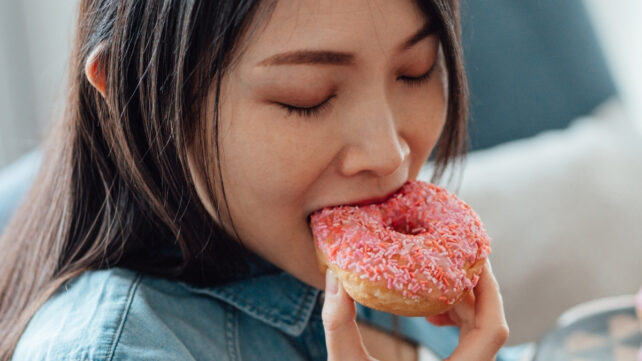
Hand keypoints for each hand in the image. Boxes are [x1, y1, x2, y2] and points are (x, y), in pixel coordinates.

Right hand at [321, 260, 508, 360]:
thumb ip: (338, 323)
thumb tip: (333, 276)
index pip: (492, 331)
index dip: (488, 292)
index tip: (474, 260)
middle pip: (488, 328)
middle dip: (472, 291)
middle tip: (450, 259)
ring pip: (480, 337)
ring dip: (463, 306)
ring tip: (435, 284)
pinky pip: (470, 347)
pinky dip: (456, 323)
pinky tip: (430, 311)